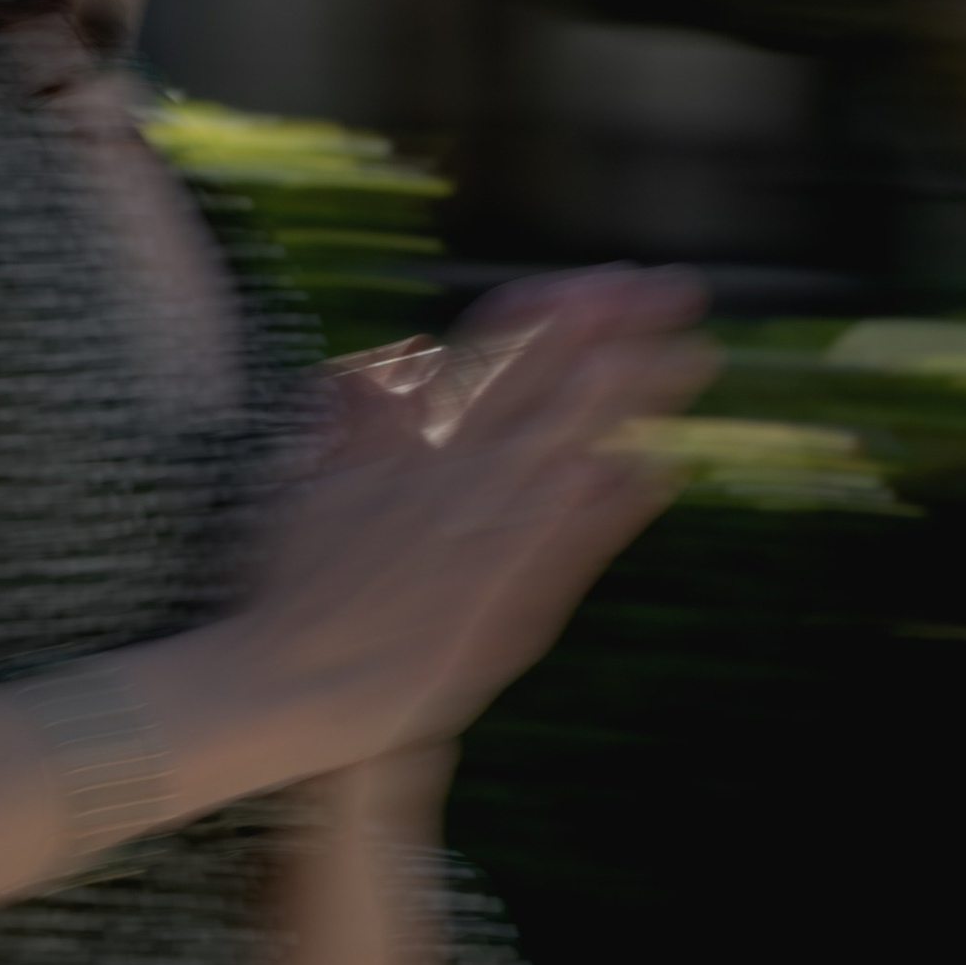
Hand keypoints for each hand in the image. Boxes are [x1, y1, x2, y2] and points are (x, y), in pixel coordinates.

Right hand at [244, 268, 713, 771]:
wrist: (283, 683)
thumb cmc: (297, 585)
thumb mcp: (313, 475)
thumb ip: (363, 410)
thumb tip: (414, 352)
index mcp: (409, 441)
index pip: (493, 355)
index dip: (556, 312)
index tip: (608, 280)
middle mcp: (448, 474)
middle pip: (543, 386)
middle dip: (612, 335)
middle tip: (673, 292)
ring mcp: (476, 535)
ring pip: (565, 448)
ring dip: (624, 402)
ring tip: (682, 359)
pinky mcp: (496, 599)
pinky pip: (564, 542)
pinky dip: (607, 505)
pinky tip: (650, 470)